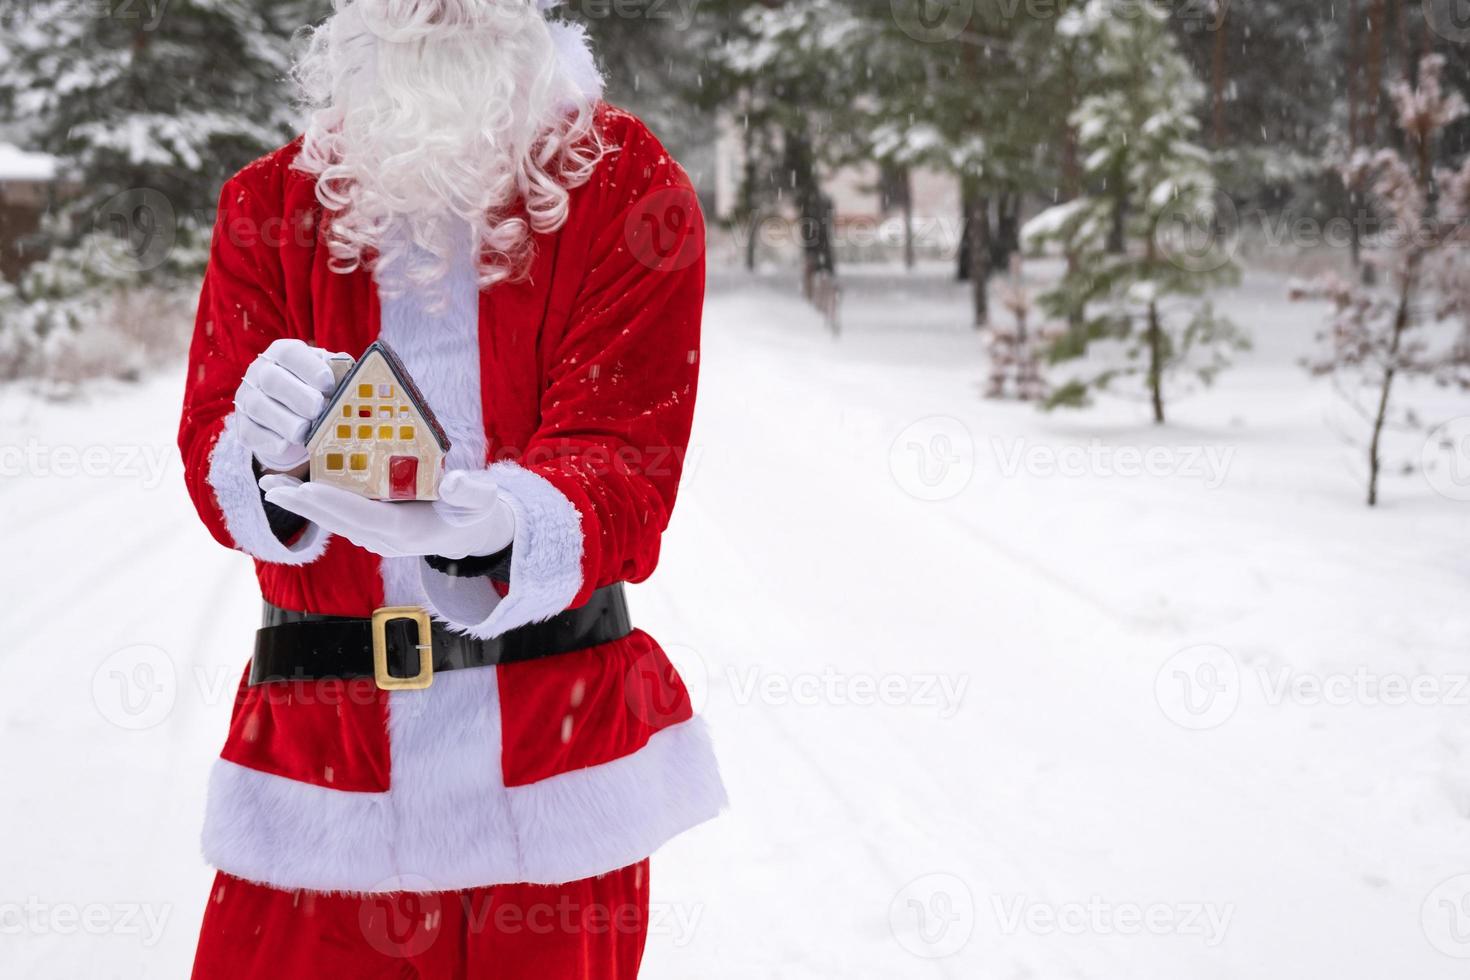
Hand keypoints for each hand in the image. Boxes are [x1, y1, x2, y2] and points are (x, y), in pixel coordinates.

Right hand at [235, 339, 343, 471]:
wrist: (291, 412)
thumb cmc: (317, 389)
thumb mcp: (330, 376)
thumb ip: (340, 374)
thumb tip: (355, 374)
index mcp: (283, 354)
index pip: (291, 354)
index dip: (309, 368)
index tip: (329, 384)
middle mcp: (261, 372)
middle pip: (272, 380)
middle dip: (297, 396)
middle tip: (318, 410)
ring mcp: (248, 398)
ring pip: (259, 407)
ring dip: (285, 421)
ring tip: (305, 433)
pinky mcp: (243, 425)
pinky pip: (250, 432)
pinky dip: (269, 440)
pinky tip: (286, 444)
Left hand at [261, 470, 515, 559]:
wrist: (472, 533)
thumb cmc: (475, 511)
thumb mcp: (481, 498)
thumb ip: (470, 490)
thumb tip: (453, 482)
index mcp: (407, 530)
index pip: (362, 515)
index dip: (333, 503)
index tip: (304, 489)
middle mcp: (386, 539)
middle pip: (337, 521)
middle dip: (303, 504)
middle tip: (271, 486)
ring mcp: (378, 538)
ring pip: (334, 521)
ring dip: (303, 505)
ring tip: (273, 487)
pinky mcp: (374, 532)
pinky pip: (341, 518)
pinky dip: (319, 505)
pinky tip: (299, 490)